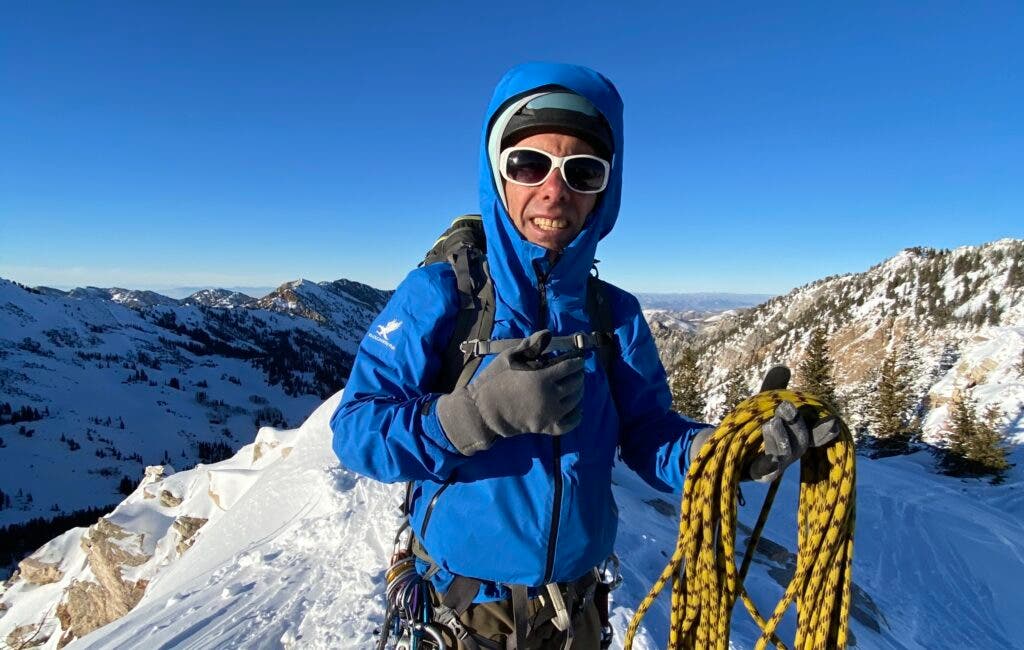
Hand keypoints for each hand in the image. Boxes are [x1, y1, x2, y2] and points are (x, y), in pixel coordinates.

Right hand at [436, 330, 584, 455]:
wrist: (483, 410)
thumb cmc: (495, 381)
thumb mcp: (509, 357)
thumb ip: (531, 345)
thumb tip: (548, 333)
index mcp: (541, 378)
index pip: (570, 367)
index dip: (577, 362)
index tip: (579, 359)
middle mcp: (549, 397)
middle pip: (576, 384)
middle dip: (579, 376)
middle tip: (578, 372)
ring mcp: (548, 414)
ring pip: (575, 402)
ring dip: (579, 392)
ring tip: (576, 386)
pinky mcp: (544, 428)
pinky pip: (568, 424)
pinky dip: (576, 417)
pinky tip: (577, 409)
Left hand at [748, 366, 840, 482]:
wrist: (724, 448)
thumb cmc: (748, 426)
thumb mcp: (760, 405)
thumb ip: (772, 388)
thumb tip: (782, 366)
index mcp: (795, 435)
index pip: (816, 433)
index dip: (825, 429)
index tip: (832, 422)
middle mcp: (790, 452)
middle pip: (801, 441)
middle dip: (796, 424)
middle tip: (785, 407)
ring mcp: (776, 465)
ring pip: (786, 455)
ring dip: (781, 437)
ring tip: (770, 422)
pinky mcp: (759, 474)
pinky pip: (767, 470)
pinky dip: (770, 461)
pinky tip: (768, 453)